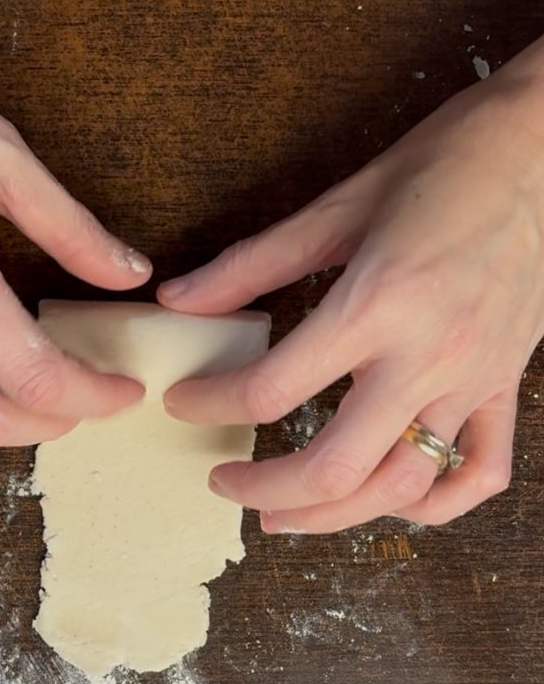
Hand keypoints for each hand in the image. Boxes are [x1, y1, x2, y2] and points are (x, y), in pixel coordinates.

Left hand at [158, 52, 543, 530]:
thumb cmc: (445, 166)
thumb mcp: (338, 207)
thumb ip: (252, 263)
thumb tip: (181, 299)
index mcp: (375, 304)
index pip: (271, 388)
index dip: (210, 404)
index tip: (184, 402)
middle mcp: (426, 356)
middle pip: (335, 467)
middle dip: (264, 491)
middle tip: (224, 483)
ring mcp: (472, 380)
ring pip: (402, 488)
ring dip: (334, 517)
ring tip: (285, 516)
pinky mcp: (503, 385)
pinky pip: (478, 473)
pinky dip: (433, 503)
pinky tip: (389, 499)